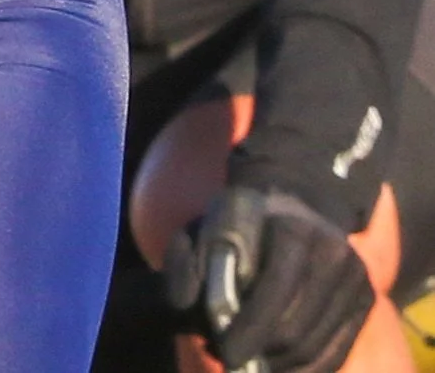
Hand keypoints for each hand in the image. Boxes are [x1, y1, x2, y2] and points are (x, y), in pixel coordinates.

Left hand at [163, 186, 373, 372]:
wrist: (295, 200)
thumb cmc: (241, 218)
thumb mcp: (206, 227)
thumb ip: (191, 265)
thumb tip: (201, 316)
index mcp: (293, 231)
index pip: (274, 292)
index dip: (248, 330)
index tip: (225, 354)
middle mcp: (333, 255)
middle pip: (297, 328)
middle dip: (259, 352)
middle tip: (228, 358)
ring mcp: (355, 278)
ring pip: (316, 347)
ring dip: (279, 364)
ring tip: (249, 362)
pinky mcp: (366, 299)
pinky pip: (337, 353)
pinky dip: (306, 369)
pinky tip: (277, 367)